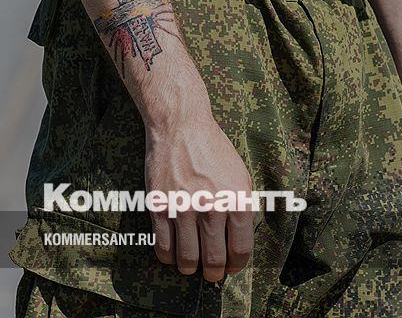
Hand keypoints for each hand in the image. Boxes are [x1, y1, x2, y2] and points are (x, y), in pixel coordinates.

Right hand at [144, 111, 253, 282]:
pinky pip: (163, 246)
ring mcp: (183, 208)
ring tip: (192, 266)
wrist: (181, 127)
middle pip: (214, 259)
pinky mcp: (159, 207)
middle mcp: (211, 207)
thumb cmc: (214, 151)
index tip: (232, 268)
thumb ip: (242, 209)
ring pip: (187, 258)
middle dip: (214, 273)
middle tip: (212, 275)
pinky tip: (173, 254)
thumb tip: (238, 243)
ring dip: (190, 268)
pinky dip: (169, 258)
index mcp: (237, 200)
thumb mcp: (240, 176)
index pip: (240, 249)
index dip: (236, 266)